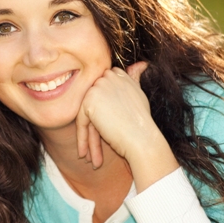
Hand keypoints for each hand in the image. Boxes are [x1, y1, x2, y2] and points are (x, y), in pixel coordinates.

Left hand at [76, 62, 179, 189]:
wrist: (143, 138)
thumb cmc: (143, 123)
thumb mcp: (139, 96)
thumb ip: (133, 80)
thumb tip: (142, 64)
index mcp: (120, 74)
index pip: (100, 92)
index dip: (100, 114)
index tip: (103, 131)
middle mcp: (109, 77)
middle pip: (91, 105)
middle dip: (93, 129)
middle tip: (91, 151)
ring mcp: (98, 87)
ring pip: (86, 115)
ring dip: (88, 138)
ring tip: (89, 158)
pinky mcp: (89, 100)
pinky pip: (80, 122)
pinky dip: (82, 139)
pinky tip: (84, 154)